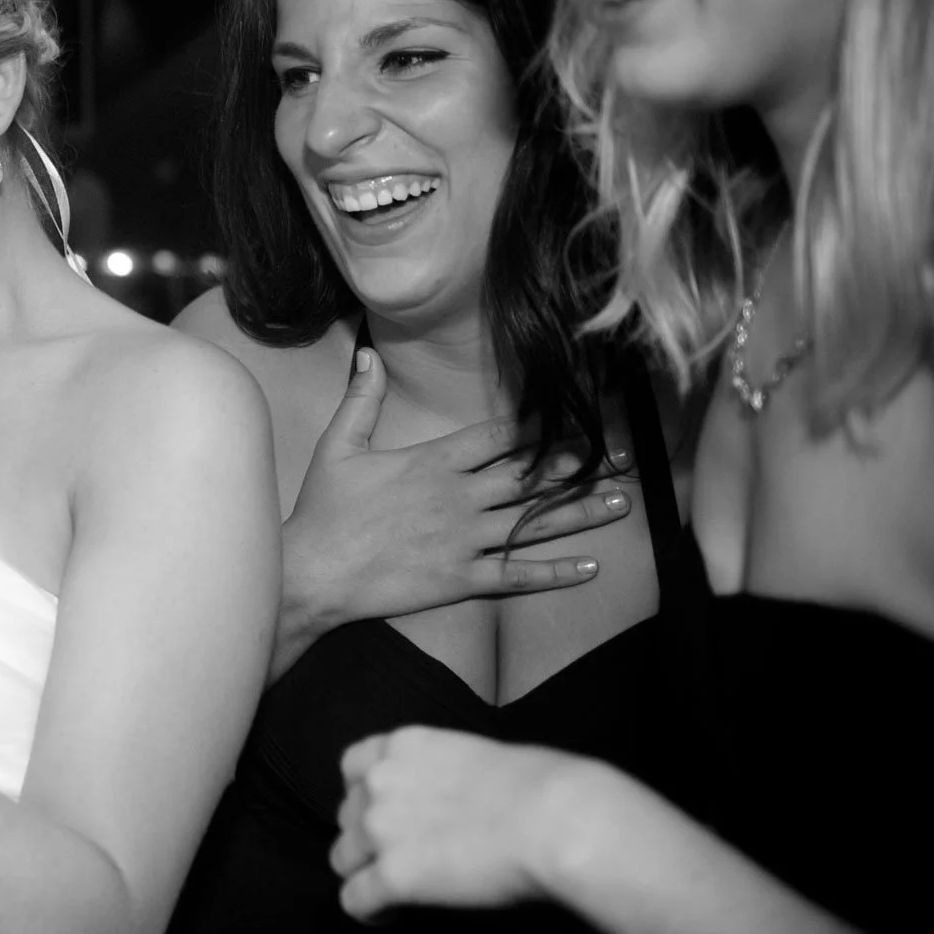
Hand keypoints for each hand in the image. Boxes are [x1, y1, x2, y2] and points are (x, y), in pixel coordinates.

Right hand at [278, 348, 632, 671]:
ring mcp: (464, 540)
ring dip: (580, 513)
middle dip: (576, 465)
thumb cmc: (323, 509)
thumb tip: (368, 354)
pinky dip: (555, 572)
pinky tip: (589, 567)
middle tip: (617, 458)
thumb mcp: (337, 446)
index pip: (498, 436)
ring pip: (534, 523)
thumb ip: (361, 400)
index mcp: (434, 462)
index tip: (574, 418)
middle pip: (530, 476)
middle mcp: (459, 497)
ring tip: (620, 504)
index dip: (539, 426)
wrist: (314, 573)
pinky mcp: (461, 579)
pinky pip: (517, 575)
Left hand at [328, 725, 597, 919]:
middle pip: (347, 816)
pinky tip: (391, 916)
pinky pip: (355, 901)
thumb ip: (443, 772)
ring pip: (342, 859)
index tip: (389, 814)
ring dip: (365, 874)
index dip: (367, 794)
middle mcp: (380, 782)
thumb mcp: (476, 756)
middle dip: (369, 837)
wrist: (554, 819)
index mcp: (402, 746)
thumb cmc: (541, 785)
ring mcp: (380, 829)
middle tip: (403, 857)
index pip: (352, 767)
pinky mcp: (393, 877)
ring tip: (394, 891)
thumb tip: (450, 797)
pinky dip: (370, 912)